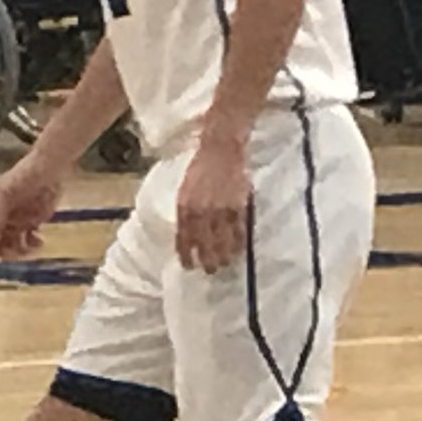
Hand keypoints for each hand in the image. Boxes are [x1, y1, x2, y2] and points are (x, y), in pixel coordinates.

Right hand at [0, 146, 66, 258]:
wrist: (46, 170)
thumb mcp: (5, 192)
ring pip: (14, 243)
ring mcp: (17, 220)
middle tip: (17, 254)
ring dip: (20, 250)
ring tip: (33, 247)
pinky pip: (29, 240)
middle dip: (5, 251)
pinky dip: (34, 244)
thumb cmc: (22, 177)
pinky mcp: (33, 221)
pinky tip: (40, 241)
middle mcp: (2, 218)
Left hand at [172, 133, 249, 273]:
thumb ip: (186, 210)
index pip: (183, 237)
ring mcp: (220, 209)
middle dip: (206, 259)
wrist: (220, 150)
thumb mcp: (185, 189)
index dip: (186, 254)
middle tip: (209, 271)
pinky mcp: (237, 206)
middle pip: (203, 243)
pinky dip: (238, 242)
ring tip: (224, 265)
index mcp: (184, 206)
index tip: (188, 266)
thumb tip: (186, 231)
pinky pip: (238, 230)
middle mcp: (200, 210)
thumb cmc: (200, 169)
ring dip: (223, 255)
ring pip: (222, 240)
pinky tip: (237, 251)